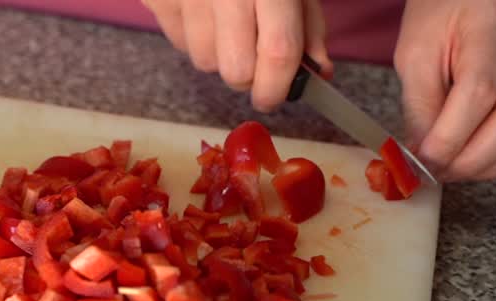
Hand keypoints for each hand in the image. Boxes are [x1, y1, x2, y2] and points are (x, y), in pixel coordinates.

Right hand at [141, 0, 332, 111]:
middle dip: (246, 76)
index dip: (278, 86)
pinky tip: (203, 8)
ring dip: (218, 54)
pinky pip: (177, 41)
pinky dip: (193, 36)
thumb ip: (308, 21)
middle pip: (233, 71)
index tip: (277, 97)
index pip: (276, 52)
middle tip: (252, 58)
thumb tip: (317, 71)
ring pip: (202, 61)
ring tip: (225, 21)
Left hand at [395, 0, 495, 181]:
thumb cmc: (444, 12)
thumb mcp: (417, 50)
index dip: (450, 136)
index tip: (423, 161)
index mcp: (493, 27)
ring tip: (454, 170)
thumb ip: (421, 102)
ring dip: (491, 162)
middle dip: (472, 157)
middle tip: (437, 173)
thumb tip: (423, 152)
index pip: (479, 92)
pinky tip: (479, 159)